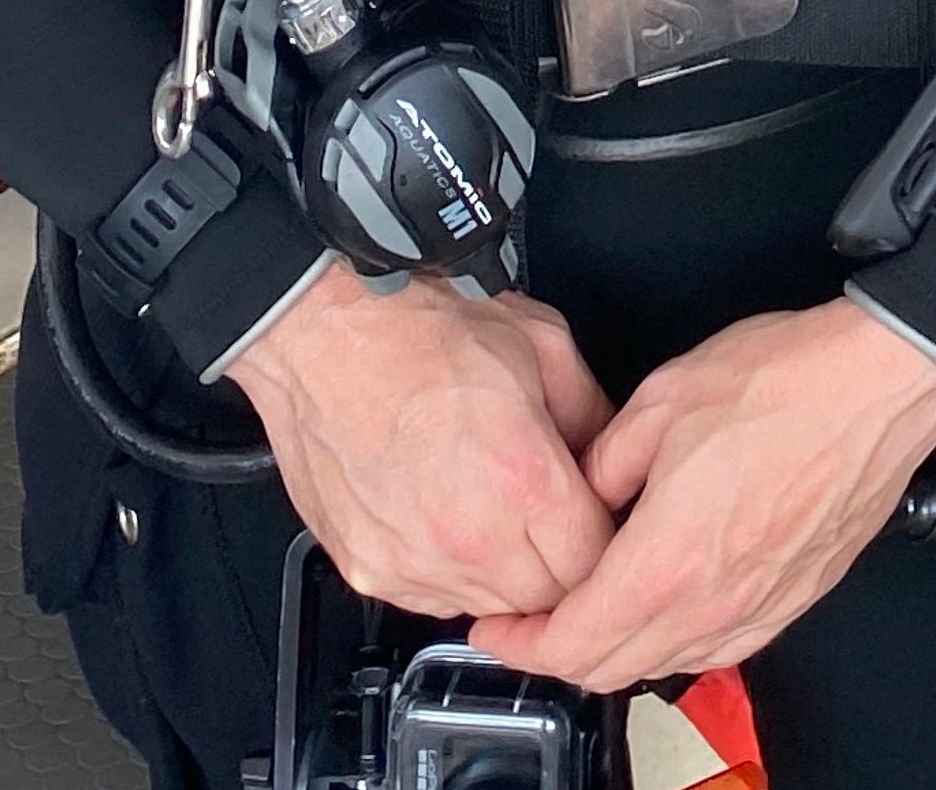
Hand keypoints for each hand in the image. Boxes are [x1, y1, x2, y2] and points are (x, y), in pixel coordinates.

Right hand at [230, 262, 615, 617]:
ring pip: (489, 608)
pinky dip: (448, 571)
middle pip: (546, 601)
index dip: (605, 541)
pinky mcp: (369, 571)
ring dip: (504, 572)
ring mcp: (414, 563)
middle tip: (547, 512)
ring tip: (489, 505)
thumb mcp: (541, 342)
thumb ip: (593, 413)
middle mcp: (469, 537)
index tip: (597, 517)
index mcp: (523, 482)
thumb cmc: (418, 326)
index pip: (596, 565)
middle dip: (559, 563)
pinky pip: (431, 601)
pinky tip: (444, 513)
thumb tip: (610, 455)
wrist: (325, 332)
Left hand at [469, 298, 935, 690]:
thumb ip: (604, 463)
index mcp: (668, 559)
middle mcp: (714, 603)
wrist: (874, 385)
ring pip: (666, 664)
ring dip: (617, 649)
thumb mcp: (660, 402)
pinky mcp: (794, 599)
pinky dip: (674, 641)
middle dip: (558, 653)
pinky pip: (718, 647)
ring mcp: (759, 608)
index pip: (574, 642)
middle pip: (614, 669)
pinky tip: (667, 601)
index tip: (495, 624)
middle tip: (529, 619)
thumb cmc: (783, 384)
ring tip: (590, 605)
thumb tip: (584, 494)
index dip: (521, 641)